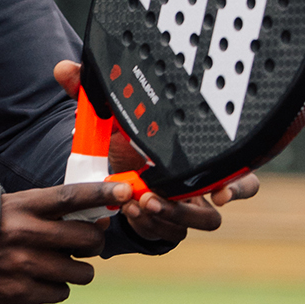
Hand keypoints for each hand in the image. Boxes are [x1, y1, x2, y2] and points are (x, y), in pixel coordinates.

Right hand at [0, 181, 133, 303]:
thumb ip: (35, 210)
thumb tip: (84, 215)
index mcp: (19, 207)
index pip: (70, 197)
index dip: (102, 195)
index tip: (124, 193)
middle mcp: (23, 233)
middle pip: (86, 238)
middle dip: (92, 244)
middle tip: (83, 245)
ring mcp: (22, 266)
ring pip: (79, 272)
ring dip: (75, 272)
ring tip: (55, 267)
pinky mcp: (18, 294)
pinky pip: (59, 294)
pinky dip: (54, 290)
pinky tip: (34, 283)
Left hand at [52, 59, 260, 243]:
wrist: (116, 167)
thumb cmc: (126, 135)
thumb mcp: (111, 113)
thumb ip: (90, 92)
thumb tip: (63, 69)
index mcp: (199, 154)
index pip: (240, 170)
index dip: (238, 184)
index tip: (221, 193)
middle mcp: (202, 183)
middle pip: (219, 208)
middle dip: (187, 209)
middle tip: (154, 200)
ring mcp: (189, 207)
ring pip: (198, 225)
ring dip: (167, 218)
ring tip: (135, 205)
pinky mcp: (171, 224)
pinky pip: (170, 234)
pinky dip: (149, 225)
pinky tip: (127, 212)